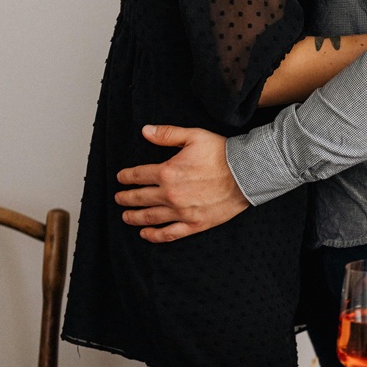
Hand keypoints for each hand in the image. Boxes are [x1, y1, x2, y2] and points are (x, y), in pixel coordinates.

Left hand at [115, 125, 250, 241]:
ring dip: (134, 217)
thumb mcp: (194, 136)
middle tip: (119, 198)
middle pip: (140, 198)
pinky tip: (146, 234)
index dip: (126, 177)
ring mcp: (182, 212)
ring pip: (150, 217)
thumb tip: (145, 131)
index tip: (121, 178)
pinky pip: (169, 233)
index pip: (138, 175)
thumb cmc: (222, 154)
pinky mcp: (194, 224)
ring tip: (126, 216)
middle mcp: (170, 194)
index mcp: (167, 172)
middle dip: (126, 198)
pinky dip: (154, 235)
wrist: (246, 174)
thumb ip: (167, 134)